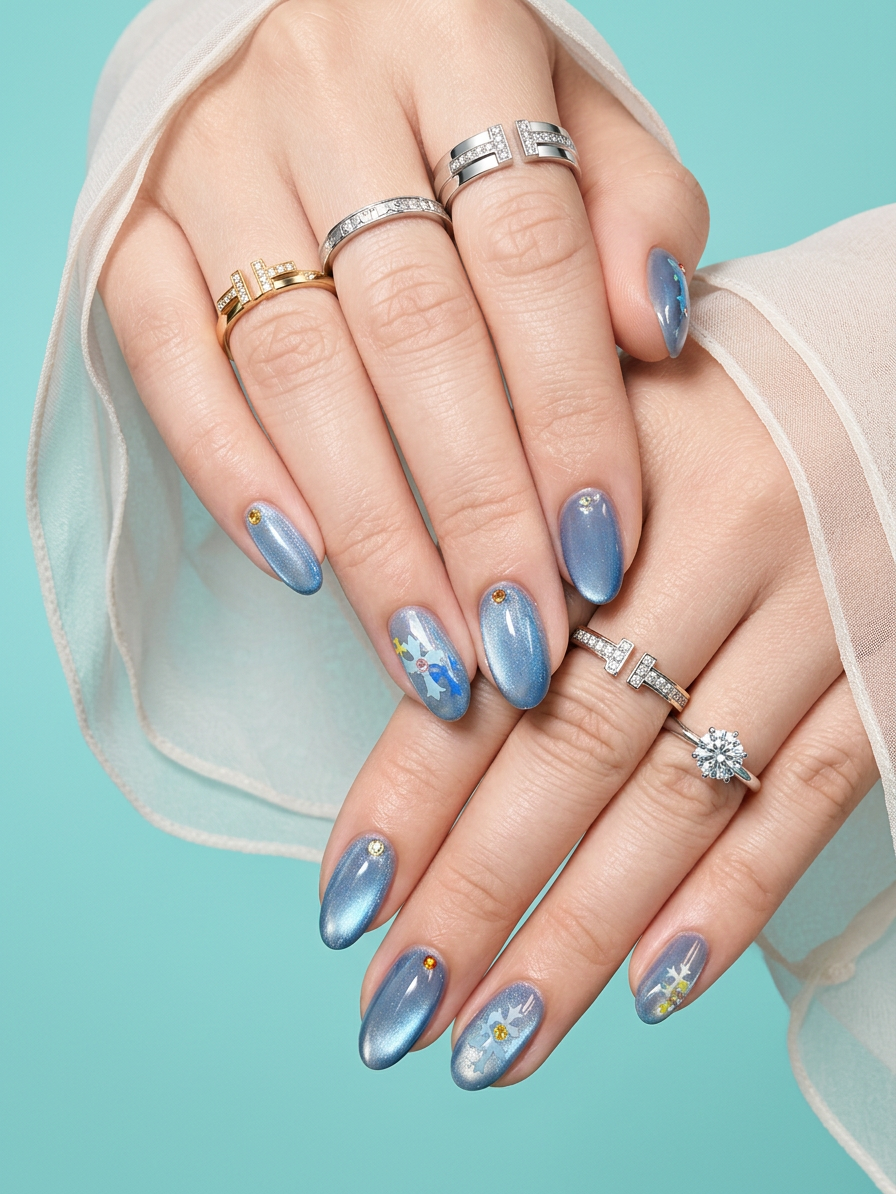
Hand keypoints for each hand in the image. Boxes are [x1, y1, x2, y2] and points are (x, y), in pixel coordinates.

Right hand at [98, 0, 706, 716]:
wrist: (298, 10)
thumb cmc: (460, 85)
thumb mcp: (575, 104)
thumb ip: (632, 200)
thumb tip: (654, 327)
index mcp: (453, 38)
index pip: (530, 255)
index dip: (570, 415)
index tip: (602, 555)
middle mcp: (320, 92)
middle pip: (414, 332)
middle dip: (475, 509)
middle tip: (521, 646)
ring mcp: (209, 159)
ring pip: (294, 368)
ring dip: (368, 530)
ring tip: (430, 652)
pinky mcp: (133, 226)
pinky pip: (167, 357)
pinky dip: (230, 469)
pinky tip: (300, 569)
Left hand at [320, 344, 875, 1080]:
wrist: (894, 352)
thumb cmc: (714, 389)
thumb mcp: (597, 398)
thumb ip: (510, 504)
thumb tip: (419, 660)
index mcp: (612, 471)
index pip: (490, 660)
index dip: (410, 793)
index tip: (347, 902)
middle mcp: (714, 546)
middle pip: (571, 754)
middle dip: (475, 898)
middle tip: (395, 1014)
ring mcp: (815, 612)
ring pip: (679, 802)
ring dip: (580, 938)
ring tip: (493, 1042)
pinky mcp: (892, 664)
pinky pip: (812, 798)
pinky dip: (731, 901)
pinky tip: (650, 986)